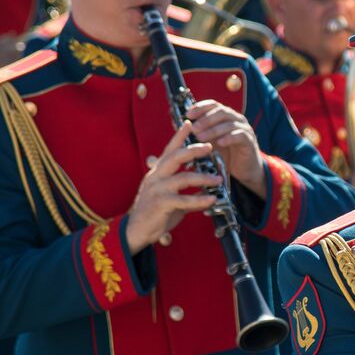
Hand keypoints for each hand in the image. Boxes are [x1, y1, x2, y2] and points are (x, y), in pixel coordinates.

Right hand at [124, 122, 221, 252]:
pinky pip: (184, 200)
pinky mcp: (161, 203)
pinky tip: (211, 199)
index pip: (169, 150)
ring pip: (183, 178)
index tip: (190, 123)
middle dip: (194, 150)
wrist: (135, 230)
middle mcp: (156, 176)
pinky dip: (199, 200)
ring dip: (204, 178)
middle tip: (210, 147)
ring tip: (218, 179)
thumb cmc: (154, 213)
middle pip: (176, 157)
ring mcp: (158, 189)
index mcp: (157, 172)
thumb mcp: (171, 199)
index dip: (179, 136)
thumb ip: (186, 193)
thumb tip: (205, 192)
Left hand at [185, 99, 265, 197]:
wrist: (243, 170)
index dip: (201, 107)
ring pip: (229, 124)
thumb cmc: (226, 154)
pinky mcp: (250, 140)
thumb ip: (199, 133)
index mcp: (226, 116)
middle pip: (221, 112)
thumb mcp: (209, 142)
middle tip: (193, 128)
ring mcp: (244, 128)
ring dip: (213, 130)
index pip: (213, 105)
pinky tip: (219, 143)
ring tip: (201, 137)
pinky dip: (229, 138)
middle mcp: (236, 119)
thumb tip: (179, 126)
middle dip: (205, 119)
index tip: (188, 114)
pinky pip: (240, 135)